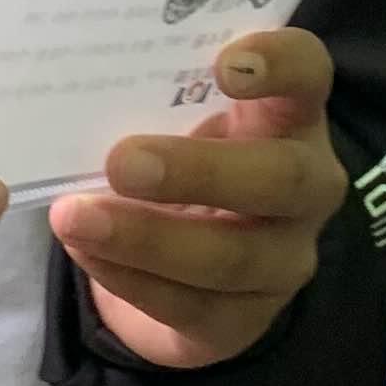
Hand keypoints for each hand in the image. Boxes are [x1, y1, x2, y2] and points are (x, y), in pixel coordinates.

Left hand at [49, 29, 345, 370]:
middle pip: (281, 178)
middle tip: (123, 162)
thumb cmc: (182, 159)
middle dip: (200, 172)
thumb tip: (78, 81)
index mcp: (292, 116)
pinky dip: (129, 279)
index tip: (226, 65)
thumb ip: (154, 95)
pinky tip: (85, 252)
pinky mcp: (246, 320)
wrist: (190, 262)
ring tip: (75, 218)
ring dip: (146, 238)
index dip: (281, 67)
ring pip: (233, 257)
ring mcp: (286, 260)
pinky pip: (190, 306)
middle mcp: (307, 186)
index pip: (310, 75)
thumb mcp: (181, 119)